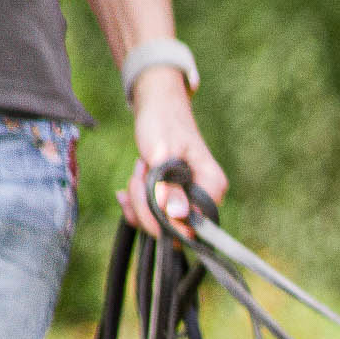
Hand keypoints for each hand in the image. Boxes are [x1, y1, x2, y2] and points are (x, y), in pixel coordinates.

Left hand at [118, 66, 225, 236]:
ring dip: (139, 201)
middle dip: (146, 205)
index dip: (165, 218)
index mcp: (212, 186)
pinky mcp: (173, 203)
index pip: (192, 224)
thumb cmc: (164, 123)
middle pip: (174, 229)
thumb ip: (169, 185)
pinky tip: (127, 189)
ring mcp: (188, 202)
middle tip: (141, 169)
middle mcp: (205, 199)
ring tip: (139, 168)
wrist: (158, 109)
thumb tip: (177, 214)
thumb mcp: (163, 152)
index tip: (149, 186)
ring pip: (159, 226)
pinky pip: (152, 219)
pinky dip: (136, 205)